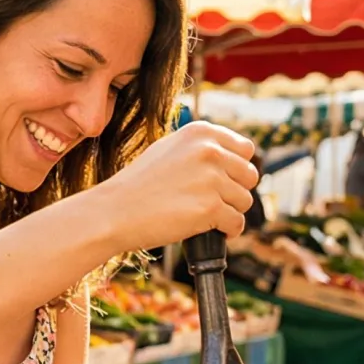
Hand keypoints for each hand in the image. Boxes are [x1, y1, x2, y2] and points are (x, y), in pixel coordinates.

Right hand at [99, 122, 258, 249]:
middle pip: (250, 176)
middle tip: (212, 202)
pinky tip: (212, 231)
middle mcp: (209, 151)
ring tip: (205, 217)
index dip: (236, 169)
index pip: (246, 149)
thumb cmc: (137, 185)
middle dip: (235, 192)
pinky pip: (236, 223)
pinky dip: (227, 231)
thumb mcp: (169, 150)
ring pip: (244, 201)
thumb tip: (232, 160)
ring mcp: (211, 179)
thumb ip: (201, 149)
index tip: (223, 182)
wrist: (113, 212)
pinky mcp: (210, 208)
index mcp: (201, 132)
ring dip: (229, 212)